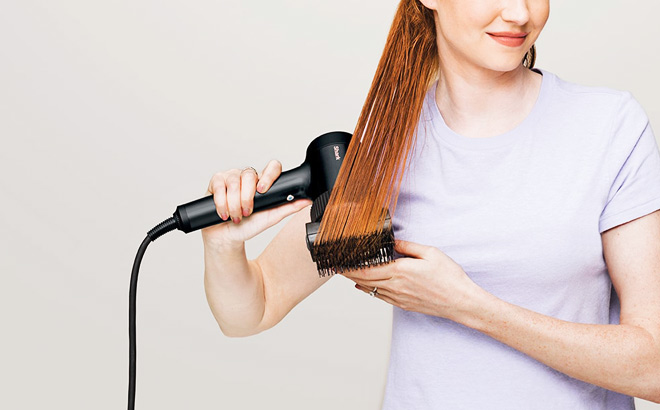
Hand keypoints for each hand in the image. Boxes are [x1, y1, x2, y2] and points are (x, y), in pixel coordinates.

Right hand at [201, 160, 311, 246]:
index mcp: (263, 182)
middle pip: (249, 174)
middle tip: (246, 212)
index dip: (268, 175)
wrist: (227, 237)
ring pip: (234, 181)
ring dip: (234, 204)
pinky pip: (219, 185)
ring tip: (235, 216)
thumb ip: (288, 208)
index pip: (271, 167)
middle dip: (247, 198)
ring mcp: (231, 177)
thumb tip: (306, 200)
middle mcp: (248, 177)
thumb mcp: (271, 218)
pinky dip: (221, 202)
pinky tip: (223, 212)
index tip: (263, 190)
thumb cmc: (249, 226)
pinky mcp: (216, 181)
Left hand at [343, 240, 480, 320]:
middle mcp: (396, 286)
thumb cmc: (450, 278)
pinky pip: (381, 297)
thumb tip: (393, 242)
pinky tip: (365, 287)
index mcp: (400, 271)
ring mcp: (399, 298)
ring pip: (370, 290)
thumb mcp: (430, 253)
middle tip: (337, 267)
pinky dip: (369, 290)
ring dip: (357, 282)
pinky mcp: (404, 305)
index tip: (339, 261)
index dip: (349, 267)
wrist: (460, 302)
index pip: (366, 270)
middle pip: (364, 280)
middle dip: (348, 274)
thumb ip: (408, 246)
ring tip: (347, 274)